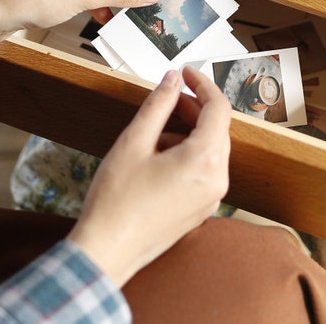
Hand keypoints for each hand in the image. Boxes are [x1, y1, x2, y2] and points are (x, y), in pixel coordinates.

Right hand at [69, 66, 230, 287]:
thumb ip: (158, 104)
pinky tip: (159, 154)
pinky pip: (204, 170)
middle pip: (217, 129)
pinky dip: (188, 153)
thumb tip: (172, 80)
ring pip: (211, 149)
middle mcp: (216, 181)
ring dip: (190, 131)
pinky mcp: (200, 210)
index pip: (218, 108)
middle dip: (195, 107)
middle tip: (170, 95)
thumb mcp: (134, 141)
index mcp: (204, 161)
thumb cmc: (116, 201)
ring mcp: (210, 199)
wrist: (106, 252)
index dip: (203, 84)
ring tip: (157, 129)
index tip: (186, 73)